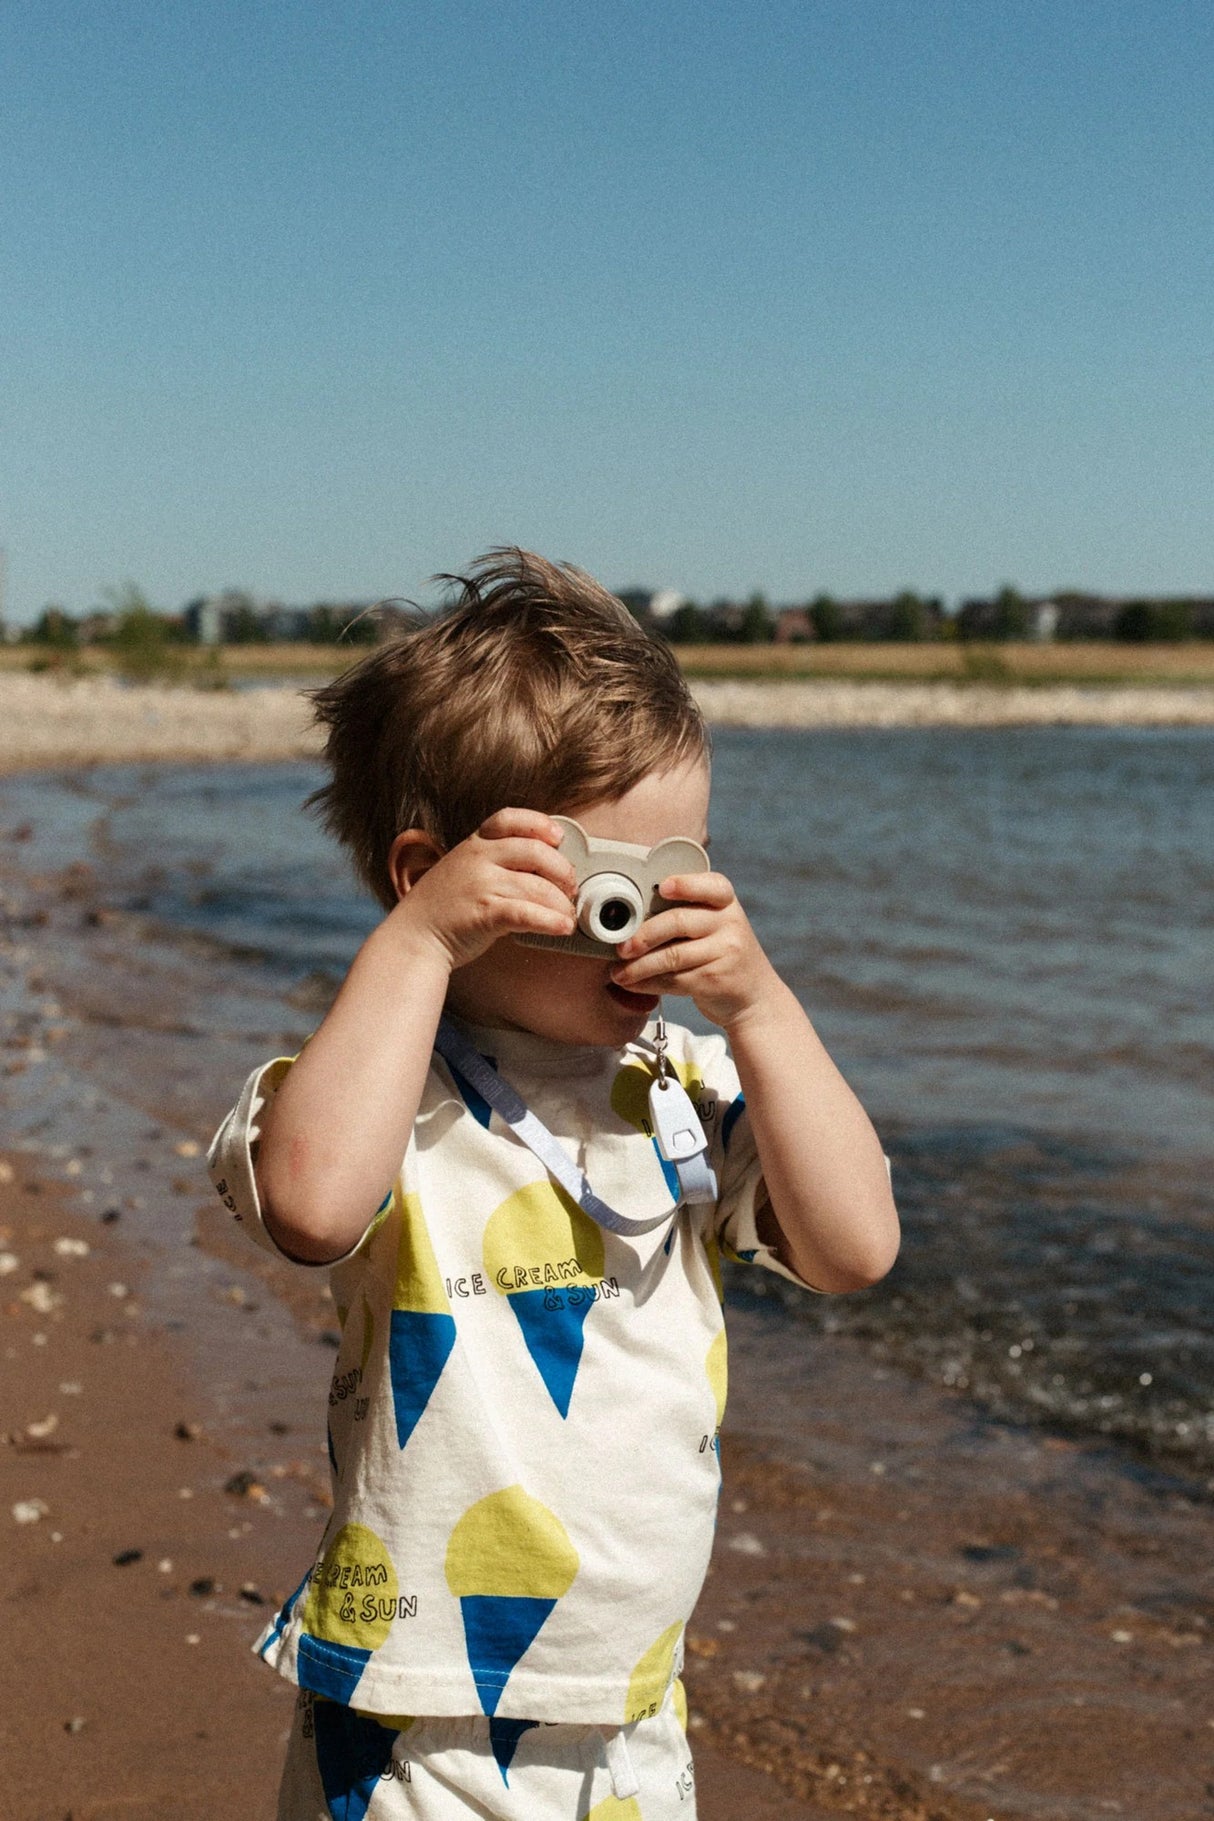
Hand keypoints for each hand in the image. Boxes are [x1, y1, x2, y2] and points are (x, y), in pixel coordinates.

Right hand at [390, 808, 576, 971]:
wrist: (413, 938)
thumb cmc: (442, 909)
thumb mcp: (462, 870)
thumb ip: (494, 863)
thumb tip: (541, 869)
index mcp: (474, 845)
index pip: (510, 819)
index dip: (539, 824)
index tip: (558, 837)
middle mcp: (478, 859)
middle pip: (536, 852)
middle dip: (562, 870)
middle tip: (570, 888)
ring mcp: (481, 885)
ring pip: (538, 887)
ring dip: (562, 904)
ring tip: (567, 915)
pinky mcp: (485, 914)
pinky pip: (528, 914)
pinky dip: (551, 921)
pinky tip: (562, 927)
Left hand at [609, 871, 781, 1029]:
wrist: (754, 997)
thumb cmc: (720, 954)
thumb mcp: (715, 926)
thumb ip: (684, 914)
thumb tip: (630, 919)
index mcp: (725, 902)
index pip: (710, 885)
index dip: (685, 884)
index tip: (662, 888)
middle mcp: (730, 923)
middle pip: (678, 922)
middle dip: (643, 935)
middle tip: (621, 947)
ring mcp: (726, 952)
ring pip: (672, 956)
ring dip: (639, 967)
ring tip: (618, 973)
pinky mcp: (716, 979)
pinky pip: (674, 980)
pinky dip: (648, 983)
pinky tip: (633, 985)